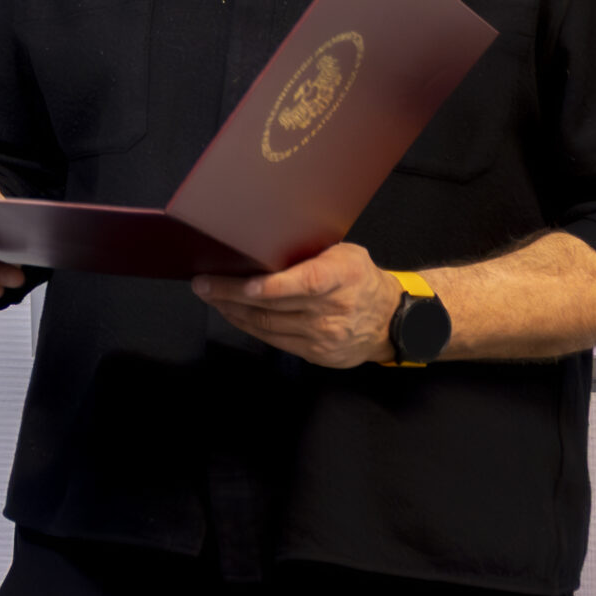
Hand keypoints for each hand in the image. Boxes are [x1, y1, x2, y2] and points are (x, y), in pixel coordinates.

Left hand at [193, 242, 396, 367]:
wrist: (392, 320)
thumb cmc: (361, 278)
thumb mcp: (346, 255)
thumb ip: (312, 253)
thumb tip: (264, 241)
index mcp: (343, 277)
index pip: (307, 282)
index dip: (275, 286)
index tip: (247, 284)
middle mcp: (333, 309)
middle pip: (274, 305)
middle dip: (231, 294)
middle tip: (202, 284)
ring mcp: (324, 335)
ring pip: (268, 325)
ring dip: (233, 311)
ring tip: (210, 296)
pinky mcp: (317, 354)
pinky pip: (274, 340)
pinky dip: (249, 326)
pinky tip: (233, 313)